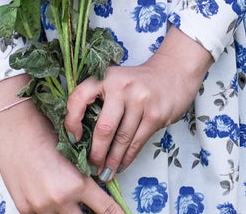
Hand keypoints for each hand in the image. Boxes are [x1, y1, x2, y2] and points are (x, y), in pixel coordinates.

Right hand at [0, 94, 124, 213]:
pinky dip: (48, 208)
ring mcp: (40, 207)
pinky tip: (46, 192)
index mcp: (77, 184)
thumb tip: (96, 187)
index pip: (105, 209)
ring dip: (68, 210)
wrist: (16, 126)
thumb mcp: (73, 153)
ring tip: (64, 191)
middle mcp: (60, 200)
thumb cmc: (46, 131)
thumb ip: (84, 176)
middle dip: (89, 212)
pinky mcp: (25, 208)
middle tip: (89, 203)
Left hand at [64, 26, 212, 179]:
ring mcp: (141, 100)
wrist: (174, 72)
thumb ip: (100, 100)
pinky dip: (127, 157)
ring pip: (121, 139)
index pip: (79, 98)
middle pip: (104, 128)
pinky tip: (121, 165)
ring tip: (105, 173)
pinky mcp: (155, 114)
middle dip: (96, 153)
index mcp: (106, 77)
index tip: (73, 139)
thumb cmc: (138, 82)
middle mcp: (122, 86)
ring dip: (112, 161)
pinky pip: (137, 142)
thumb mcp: (116, 81)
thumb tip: (81, 136)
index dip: (71, 121)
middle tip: (91, 167)